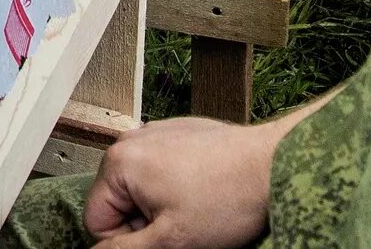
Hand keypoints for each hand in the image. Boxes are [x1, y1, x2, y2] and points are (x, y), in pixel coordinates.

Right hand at [80, 114, 283, 245]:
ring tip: (198, 209)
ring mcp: (157, 132)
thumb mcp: (171, 241)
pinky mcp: (180, 132)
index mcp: (119, 163)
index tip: (162, 241)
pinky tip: (206, 192)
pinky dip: (179, 186)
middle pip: (120, 201)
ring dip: (163, 206)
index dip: (128, 241)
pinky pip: (163, 168)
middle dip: (147, 221)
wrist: (274, 164)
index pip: (96, 220)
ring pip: (143, 187)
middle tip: (184, 227)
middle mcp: (132, 140)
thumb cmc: (229, 198)